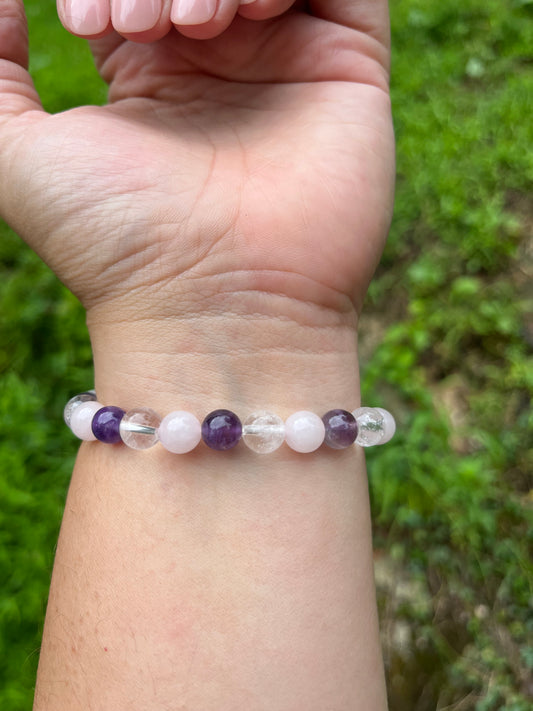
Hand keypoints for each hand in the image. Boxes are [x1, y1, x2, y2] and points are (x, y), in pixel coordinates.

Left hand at [0, 0, 393, 407]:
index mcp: (151, 78)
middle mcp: (221, 68)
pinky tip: (251, 12)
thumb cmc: (115, 246)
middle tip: (140, 25)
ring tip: (188, 25)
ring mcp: (287, 63)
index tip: (88, 27)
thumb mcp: (13, 154)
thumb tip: (4, 3)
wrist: (218, 309)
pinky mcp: (349, 67)